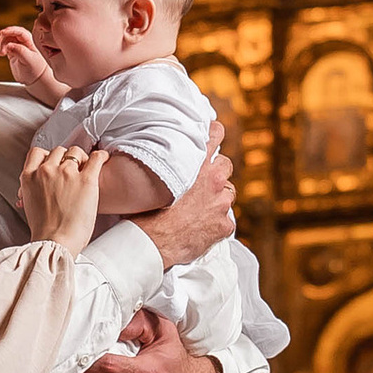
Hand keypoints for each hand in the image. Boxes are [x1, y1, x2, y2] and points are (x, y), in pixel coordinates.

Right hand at [0, 24, 69, 105]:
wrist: (36, 80)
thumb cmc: (36, 70)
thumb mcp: (29, 60)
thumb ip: (19, 51)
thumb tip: (8, 45)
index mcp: (32, 41)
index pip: (20, 32)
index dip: (11, 30)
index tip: (3, 32)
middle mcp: (25, 42)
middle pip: (12, 34)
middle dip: (5, 37)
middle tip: (1, 46)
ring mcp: (19, 47)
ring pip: (8, 39)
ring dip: (2, 44)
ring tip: (1, 53)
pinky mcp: (13, 52)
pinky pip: (6, 45)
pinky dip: (2, 47)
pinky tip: (2, 53)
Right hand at [20, 140, 103, 251]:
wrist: (55, 242)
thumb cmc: (44, 230)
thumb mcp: (29, 203)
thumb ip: (33, 188)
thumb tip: (39, 184)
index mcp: (29, 177)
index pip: (37, 152)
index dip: (48, 156)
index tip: (54, 161)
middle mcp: (47, 171)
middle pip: (58, 151)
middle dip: (65, 159)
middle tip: (72, 169)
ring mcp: (66, 173)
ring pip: (75, 152)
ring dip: (81, 158)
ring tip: (86, 167)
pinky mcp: (86, 180)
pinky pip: (96, 158)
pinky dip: (101, 156)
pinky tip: (103, 159)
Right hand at [142, 116, 233, 268]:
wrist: (151, 241)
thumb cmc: (145, 210)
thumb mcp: (151, 179)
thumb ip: (161, 166)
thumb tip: (152, 158)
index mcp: (195, 164)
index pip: (214, 135)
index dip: (215, 132)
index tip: (214, 131)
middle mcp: (213, 180)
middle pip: (225, 166)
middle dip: (217, 172)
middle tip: (204, 182)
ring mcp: (220, 203)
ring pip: (227, 194)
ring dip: (218, 199)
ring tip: (201, 209)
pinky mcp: (223, 225)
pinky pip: (225, 221)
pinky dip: (216, 224)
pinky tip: (202, 229)